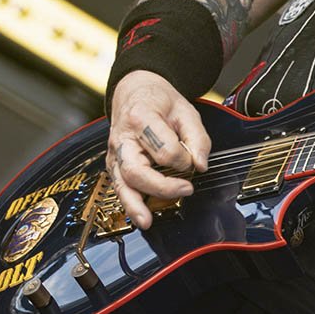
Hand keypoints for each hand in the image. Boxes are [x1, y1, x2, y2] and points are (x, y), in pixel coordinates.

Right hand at [107, 70, 211, 229]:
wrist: (134, 92)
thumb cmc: (159, 101)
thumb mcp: (185, 110)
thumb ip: (197, 137)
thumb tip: (200, 165)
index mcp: (140, 117)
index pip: (163, 147)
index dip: (182, 157)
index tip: (191, 157)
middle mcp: (122, 138)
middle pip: (136, 170)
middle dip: (162, 186)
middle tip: (186, 189)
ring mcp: (114, 153)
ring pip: (121, 184)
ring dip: (135, 205)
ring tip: (147, 221)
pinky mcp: (114, 165)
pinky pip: (119, 187)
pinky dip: (129, 204)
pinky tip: (140, 216)